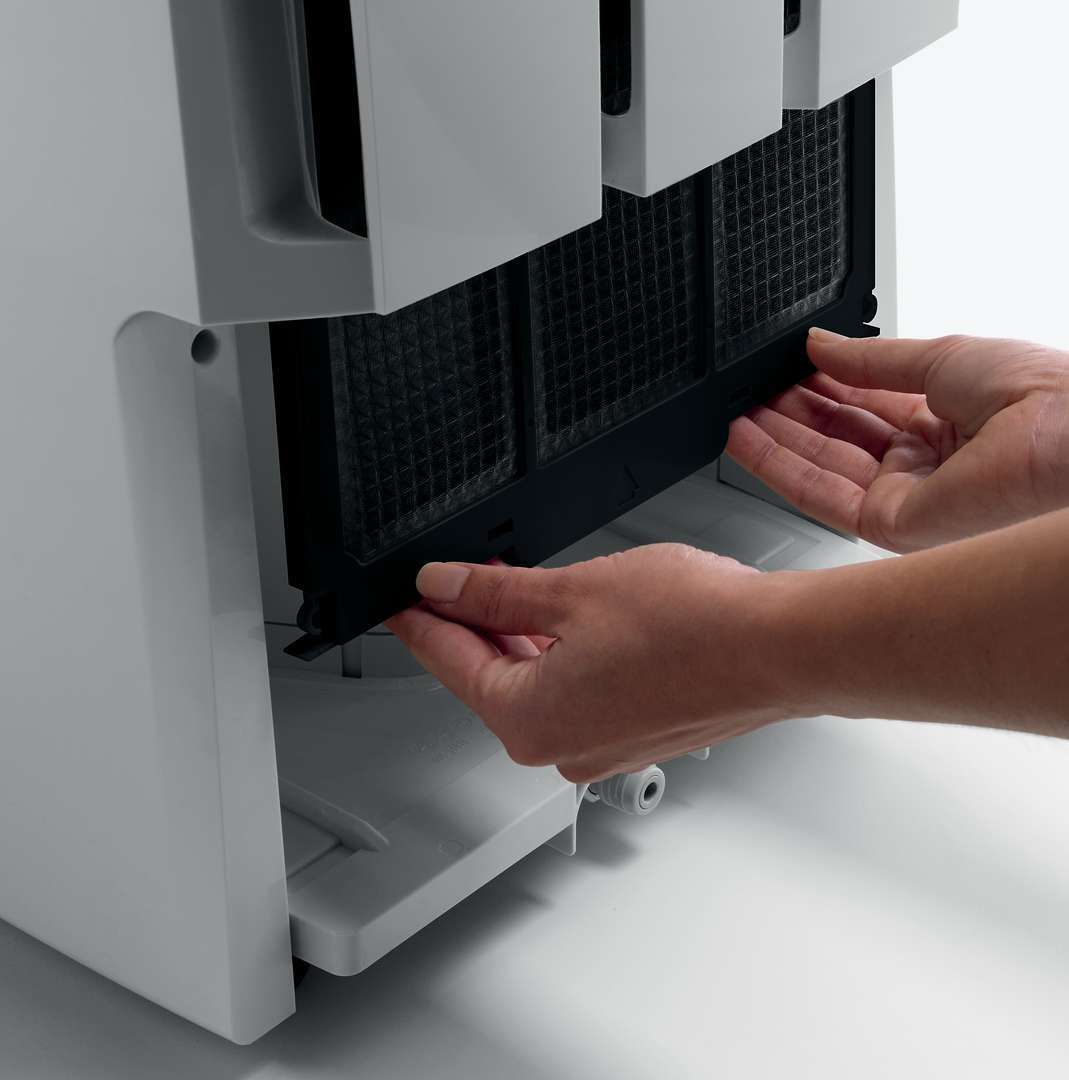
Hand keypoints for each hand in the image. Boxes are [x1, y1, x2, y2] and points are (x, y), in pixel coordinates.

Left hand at [386, 547, 790, 782]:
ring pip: (537, 683)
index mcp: (531, 721)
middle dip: (472, 624)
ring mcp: (603, 745)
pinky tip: (562, 618)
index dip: (422, 621)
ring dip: (518, 636)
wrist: (780, 647)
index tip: (404, 599)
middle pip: (493, 677)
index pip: (451, 663)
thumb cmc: (695, 628)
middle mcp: (563, 747)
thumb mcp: (571, 591)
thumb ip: (497, 593)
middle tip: (454, 579)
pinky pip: (577, 690)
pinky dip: (561, 653)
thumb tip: (445, 586)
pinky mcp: (637, 731)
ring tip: (507, 588)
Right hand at [726, 330, 1068, 551]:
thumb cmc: (1045, 401)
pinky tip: (748, 439)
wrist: (1068, 445)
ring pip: (822, 467)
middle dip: (792, 411)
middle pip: (839, 438)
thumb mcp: (944, 357)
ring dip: (775, 439)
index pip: (867, 406)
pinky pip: (820, 494)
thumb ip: (871, 359)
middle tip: (751, 388)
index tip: (785, 366)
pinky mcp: (888, 526)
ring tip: (735, 411)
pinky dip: (778, 466)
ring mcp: (906, 498)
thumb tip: (821, 344)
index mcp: (949, 424)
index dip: (824, 385)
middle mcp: (926, 467)